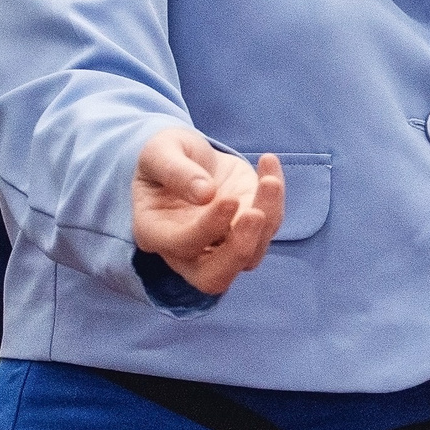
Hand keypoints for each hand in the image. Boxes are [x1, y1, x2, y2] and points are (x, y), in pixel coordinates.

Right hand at [132, 127, 283, 296]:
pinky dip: (275, 199)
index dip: (208, 228)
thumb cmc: (166, 156)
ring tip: (269, 181)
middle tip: (255, 214)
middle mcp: (187, 252)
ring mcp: (221, 246)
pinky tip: (268, 163)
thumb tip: (205, 194)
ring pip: (250, 255)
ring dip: (267, 221)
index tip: (229, 199)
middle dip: (239, 251)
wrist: (189, 156)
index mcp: (155, 232)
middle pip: (214, 278)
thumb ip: (175, 170)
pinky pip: (268, 226)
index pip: (182, 245)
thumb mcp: (159, 152)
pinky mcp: (247, 230)